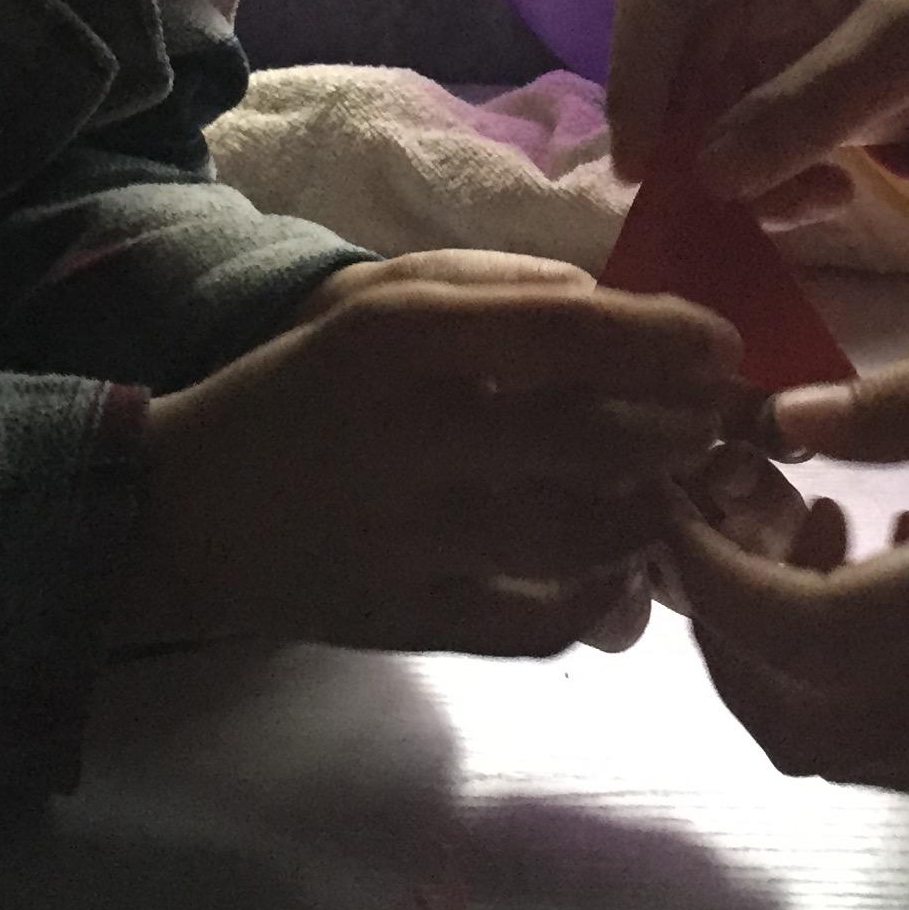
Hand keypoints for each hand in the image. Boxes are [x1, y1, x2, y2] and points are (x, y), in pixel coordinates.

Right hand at [128, 250, 741, 653]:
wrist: (185, 510)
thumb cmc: (307, 384)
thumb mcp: (383, 297)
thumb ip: (502, 288)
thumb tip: (621, 307)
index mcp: (405, 335)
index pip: (576, 331)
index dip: (673, 341)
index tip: (723, 350)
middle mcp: (412, 433)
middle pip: (599, 437)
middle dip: (684, 431)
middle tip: (712, 424)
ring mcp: (411, 538)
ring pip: (587, 535)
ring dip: (654, 512)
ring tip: (669, 490)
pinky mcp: (409, 620)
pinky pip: (540, 622)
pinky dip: (598, 599)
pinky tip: (612, 568)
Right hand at [606, 0, 908, 212]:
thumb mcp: (908, 41)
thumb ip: (812, 105)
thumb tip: (713, 177)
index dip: (639, 71)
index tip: (640, 161)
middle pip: (672, 47)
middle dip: (689, 133)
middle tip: (704, 210)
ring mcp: (760, 6)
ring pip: (704, 96)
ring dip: (737, 161)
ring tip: (815, 202)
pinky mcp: (781, 59)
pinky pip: (743, 121)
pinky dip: (770, 168)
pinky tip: (829, 193)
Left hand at [666, 334, 908, 790]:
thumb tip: (790, 419)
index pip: (802, 631)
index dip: (712, 575)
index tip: (683, 490)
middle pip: (796, 714)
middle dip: (722, 619)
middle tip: (735, 502)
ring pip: (843, 751)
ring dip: (783, 656)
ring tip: (819, 524)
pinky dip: (853, 684)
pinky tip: (897, 568)